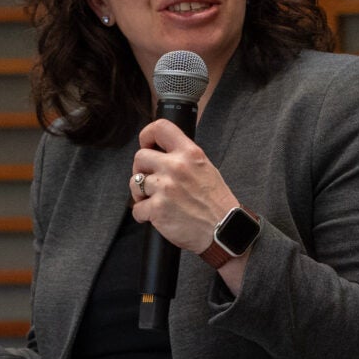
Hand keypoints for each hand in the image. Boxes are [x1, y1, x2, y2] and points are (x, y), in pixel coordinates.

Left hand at [129, 118, 239, 253]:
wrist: (223, 230)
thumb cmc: (216, 203)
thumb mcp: (206, 168)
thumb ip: (184, 157)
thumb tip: (161, 152)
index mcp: (189, 153)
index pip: (160, 128)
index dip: (147, 135)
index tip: (147, 145)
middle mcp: (176, 167)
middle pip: (140, 157)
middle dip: (141, 169)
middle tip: (151, 181)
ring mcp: (165, 188)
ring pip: (135, 182)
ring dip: (140, 193)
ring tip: (154, 200)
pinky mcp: (157, 209)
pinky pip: (136, 208)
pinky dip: (143, 215)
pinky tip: (156, 217)